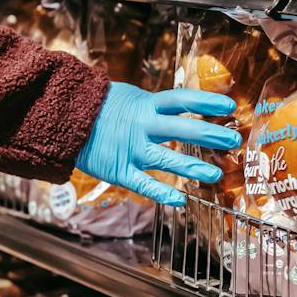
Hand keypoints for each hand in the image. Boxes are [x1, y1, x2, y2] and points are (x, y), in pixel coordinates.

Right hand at [75, 82, 242, 206]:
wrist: (62, 120)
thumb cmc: (97, 107)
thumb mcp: (127, 96)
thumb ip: (153, 104)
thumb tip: (178, 104)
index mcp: (144, 105)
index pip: (181, 99)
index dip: (205, 102)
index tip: (229, 106)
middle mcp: (141, 126)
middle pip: (181, 128)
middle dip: (209, 134)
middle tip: (234, 139)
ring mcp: (130, 149)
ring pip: (166, 158)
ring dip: (192, 166)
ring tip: (215, 174)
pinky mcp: (118, 170)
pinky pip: (143, 183)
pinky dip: (161, 192)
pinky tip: (180, 200)